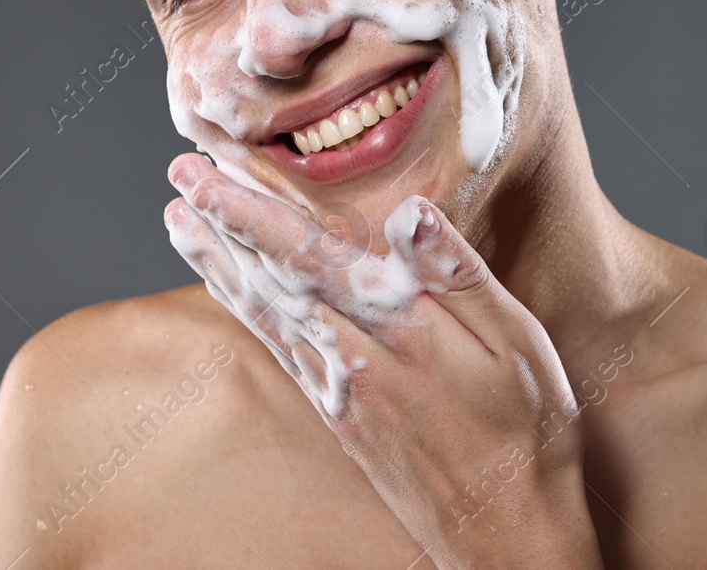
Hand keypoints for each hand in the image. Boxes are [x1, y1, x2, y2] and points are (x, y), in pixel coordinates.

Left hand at [164, 153, 604, 569]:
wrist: (507, 538)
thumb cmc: (528, 437)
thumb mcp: (518, 346)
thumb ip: (459, 277)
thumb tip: (409, 211)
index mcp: (400, 331)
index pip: (311, 256)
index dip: (255, 212)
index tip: (212, 173)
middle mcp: (356, 361)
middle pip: (274, 280)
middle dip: (222, 224)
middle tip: (178, 174)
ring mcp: (343, 394)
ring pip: (267, 315)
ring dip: (220, 264)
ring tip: (180, 222)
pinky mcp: (343, 419)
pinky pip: (282, 351)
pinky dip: (249, 312)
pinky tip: (234, 292)